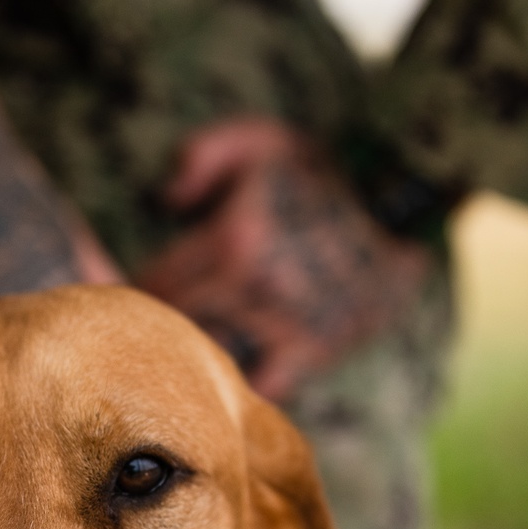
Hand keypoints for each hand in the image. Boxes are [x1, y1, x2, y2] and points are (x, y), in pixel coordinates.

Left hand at [136, 119, 429, 402]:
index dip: (131, 292)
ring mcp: (288, 325)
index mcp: (233, 241)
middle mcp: (257, 290)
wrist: (401, 205)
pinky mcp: (317, 350)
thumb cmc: (319, 173)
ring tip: (178, 353)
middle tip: (143, 328)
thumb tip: (167, 200)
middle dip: (153, 327)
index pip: (153, 285)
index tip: (127, 295)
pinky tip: (227, 380)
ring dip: (192, 357)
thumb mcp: (260, 141)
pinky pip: (264, 387)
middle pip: (176, 327)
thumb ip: (200, 155)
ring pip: (213, 359)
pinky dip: (241, 386)